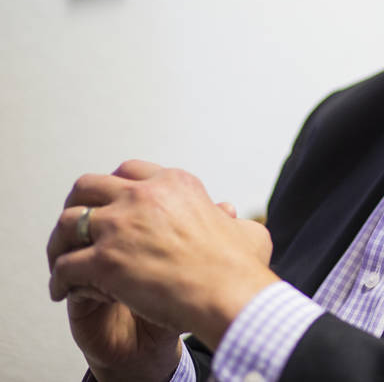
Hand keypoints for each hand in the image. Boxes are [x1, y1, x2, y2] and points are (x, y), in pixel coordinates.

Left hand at [48, 160, 279, 359]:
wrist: (229, 293)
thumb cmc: (240, 268)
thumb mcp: (244, 229)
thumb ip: (231, 218)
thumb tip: (230, 214)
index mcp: (173, 184)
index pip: (129, 171)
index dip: (114, 187)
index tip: (111, 204)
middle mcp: (142, 196)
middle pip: (88, 186)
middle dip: (78, 204)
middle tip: (77, 226)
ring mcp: (120, 226)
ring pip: (67, 222)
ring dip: (60, 242)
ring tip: (61, 260)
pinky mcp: (104, 261)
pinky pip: (65, 266)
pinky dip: (59, 280)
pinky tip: (62, 292)